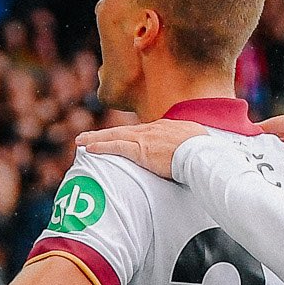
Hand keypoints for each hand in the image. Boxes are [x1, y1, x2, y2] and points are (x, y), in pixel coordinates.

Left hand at [74, 118, 206, 179]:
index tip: (117, 138)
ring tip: (80, 141)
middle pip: (122, 130)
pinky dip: (101, 147)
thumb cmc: (203, 152)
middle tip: (86, 136)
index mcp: (163, 129)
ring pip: (114, 136)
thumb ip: (186, 147)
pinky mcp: (140, 150)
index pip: (139, 132)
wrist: (200, 153)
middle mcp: (151, 130)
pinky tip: (88, 149)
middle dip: (103, 134)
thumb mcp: (194, 143)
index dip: (125, 135)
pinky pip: (116, 146)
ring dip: (95, 139)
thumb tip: (189, 154)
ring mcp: (144, 139)